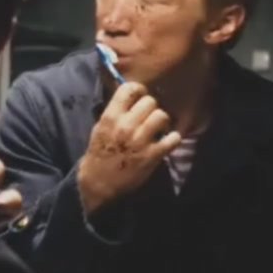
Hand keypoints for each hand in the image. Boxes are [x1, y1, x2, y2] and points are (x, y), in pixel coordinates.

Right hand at [78, 83, 181, 213]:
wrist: (99, 183)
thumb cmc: (100, 153)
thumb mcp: (101, 128)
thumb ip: (116, 112)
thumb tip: (133, 98)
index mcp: (111, 117)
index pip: (129, 89)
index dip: (138, 90)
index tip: (141, 96)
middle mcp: (126, 126)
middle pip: (150, 101)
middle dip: (152, 107)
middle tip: (150, 116)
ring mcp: (140, 141)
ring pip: (161, 116)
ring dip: (163, 121)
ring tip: (160, 127)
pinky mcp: (152, 156)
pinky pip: (173, 138)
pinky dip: (173, 138)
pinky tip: (168, 141)